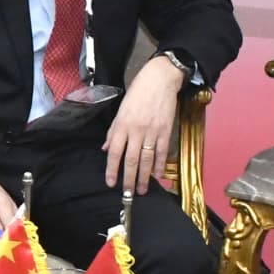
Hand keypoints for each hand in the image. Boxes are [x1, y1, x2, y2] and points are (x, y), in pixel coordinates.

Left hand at [104, 56, 182, 193]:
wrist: (161, 79)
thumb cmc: (139, 92)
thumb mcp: (121, 109)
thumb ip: (114, 130)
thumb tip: (107, 148)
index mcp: (122, 124)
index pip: (115, 152)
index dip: (112, 169)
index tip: (111, 183)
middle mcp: (136, 130)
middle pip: (131, 160)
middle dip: (128, 179)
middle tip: (127, 194)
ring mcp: (152, 132)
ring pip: (146, 159)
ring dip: (144, 177)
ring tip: (141, 190)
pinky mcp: (166, 130)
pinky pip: (161, 152)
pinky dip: (159, 165)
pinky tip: (157, 175)